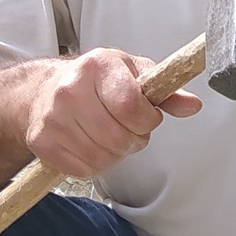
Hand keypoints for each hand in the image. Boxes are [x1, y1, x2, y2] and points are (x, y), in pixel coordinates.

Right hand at [21, 48, 201, 177]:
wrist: (42, 90)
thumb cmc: (94, 81)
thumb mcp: (132, 73)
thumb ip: (165, 91)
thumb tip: (193, 106)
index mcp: (97, 66)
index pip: (130, 105)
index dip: (147, 120)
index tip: (147, 117)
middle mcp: (70, 89)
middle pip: (118, 136)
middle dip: (133, 139)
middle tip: (129, 129)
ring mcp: (52, 118)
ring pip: (102, 156)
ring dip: (116, 153)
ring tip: (111, 135)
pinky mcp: (42, 142)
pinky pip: (83, 169)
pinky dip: (95, 164)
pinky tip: (92, 145)